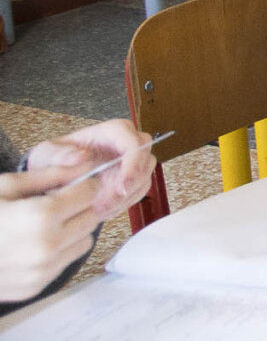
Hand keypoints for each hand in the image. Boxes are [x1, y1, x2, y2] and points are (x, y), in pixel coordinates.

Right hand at [0, 165, 111, 303]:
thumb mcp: (5, 187)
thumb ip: (50, 174)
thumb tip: (84, 162)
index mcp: (40, 216)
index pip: (89, 192)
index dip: (80, 184)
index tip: (68, 184)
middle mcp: (47, 247)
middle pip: (91, 217)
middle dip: (79, 207)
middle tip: (56, 203)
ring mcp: (42, 271)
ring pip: (83, 242)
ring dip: (72, 230)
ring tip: (43, 224)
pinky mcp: (36, 286)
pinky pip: (65, 262)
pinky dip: (59, 251)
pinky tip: (33, 243)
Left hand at [24, 119, 156, 219]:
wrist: (55, 175)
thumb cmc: (54, 160)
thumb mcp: (47, 154)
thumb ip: (60, 154)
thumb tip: (83, 156)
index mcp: (114, 131)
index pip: (135, 144)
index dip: (133, 166)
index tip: (121, 188)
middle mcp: (128, 143)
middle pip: (145, 162)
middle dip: (128, 186)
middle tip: (105, 204)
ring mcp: (132, 161)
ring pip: (143, 179)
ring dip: (125, 198)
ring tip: (99, 209)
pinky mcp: (132, 177)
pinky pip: (138, 191)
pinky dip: (124, 203)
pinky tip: (105, 208)